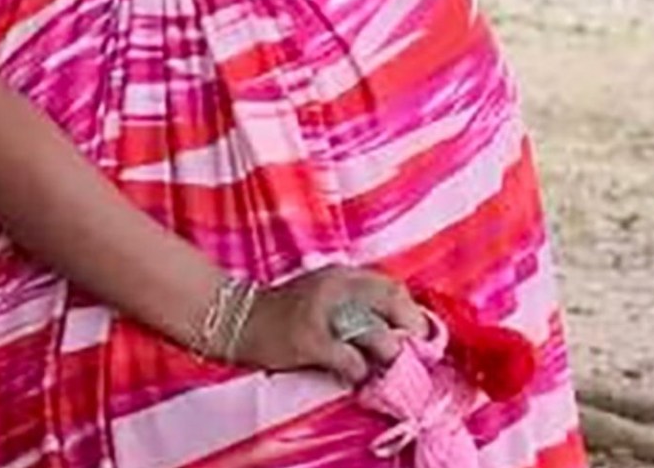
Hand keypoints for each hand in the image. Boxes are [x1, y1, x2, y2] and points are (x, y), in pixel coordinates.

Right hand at [230, 266, 428, 384]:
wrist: (236, 319)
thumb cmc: (281, 312)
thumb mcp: (320, 293)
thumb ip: (353, 303)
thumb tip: (391, 330)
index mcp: (341, 274)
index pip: (391, 285)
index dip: (411, 310)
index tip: (417, 334)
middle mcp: (336, 286)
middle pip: (392, 302)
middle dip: (409, 329)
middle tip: (412, 353)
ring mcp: (322, 312)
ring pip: (376, 333)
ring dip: (389, 356)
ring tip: (389, 370)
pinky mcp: (309, 339)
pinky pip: (350, 359)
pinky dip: (360, 373)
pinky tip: (357, 379)